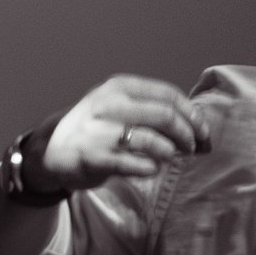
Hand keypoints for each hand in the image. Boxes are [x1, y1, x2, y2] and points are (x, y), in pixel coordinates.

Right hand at [40, 75, 213, 193]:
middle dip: (188, 135)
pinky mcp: (94, 157)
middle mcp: (109, 104)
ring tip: (170, 157)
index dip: (193, 114)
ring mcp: (100, 131)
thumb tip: (199, 124)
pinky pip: (135, 164)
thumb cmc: (97, 128)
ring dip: (170, 152)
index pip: (169, 95)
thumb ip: (152, 109)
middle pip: (166, 116)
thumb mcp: (118, 106)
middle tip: (193, 148)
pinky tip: (150, 168)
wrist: (52, 150)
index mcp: (119, 87)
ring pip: (153, 141)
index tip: (203, 131)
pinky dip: (150, 168)